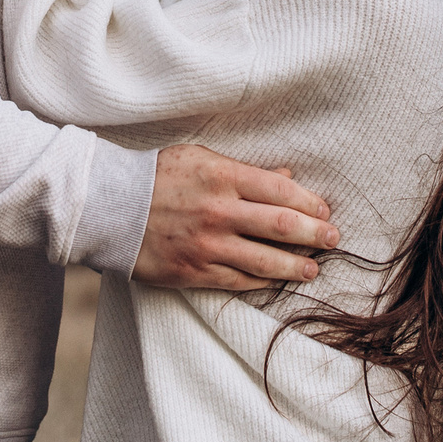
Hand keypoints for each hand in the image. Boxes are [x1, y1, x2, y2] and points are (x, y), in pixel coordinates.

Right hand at [132, 145, 339, 290]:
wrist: (109, 207)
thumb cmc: (158, 177)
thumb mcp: (202, 160)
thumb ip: (246, 171)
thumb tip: (287, 178)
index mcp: (221, 176)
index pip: (280, 190)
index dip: (309, 202)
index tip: (324, 210)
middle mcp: (218, 211)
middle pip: (280, 226)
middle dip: (314, 234)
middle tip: (333, 239)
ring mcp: (207, 245)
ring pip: (265, 260)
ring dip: (296, 266)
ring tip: (313, 268)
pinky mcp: (194, 271)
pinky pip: (238, 281)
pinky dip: (263, 282)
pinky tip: (277, 281)